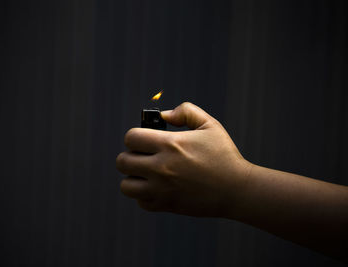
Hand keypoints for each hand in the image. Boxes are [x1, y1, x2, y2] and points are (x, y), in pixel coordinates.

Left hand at [116, 102, 251, 216]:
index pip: (131, 138)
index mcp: (170, 145)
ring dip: (133, 178)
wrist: (237, 190)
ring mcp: (162, 189)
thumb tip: (164, 115)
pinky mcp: (166, 205)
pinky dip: (144, 195)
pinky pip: (140, 202)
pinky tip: (157, 188)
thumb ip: (186, 112)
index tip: (144, 139)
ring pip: (126, 185)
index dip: (135, 136)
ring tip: (146, 174)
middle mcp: (161, 167)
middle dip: (130, 156)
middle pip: (122, 162)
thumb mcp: (210, 125)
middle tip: (143, 156)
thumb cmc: (224, 156)